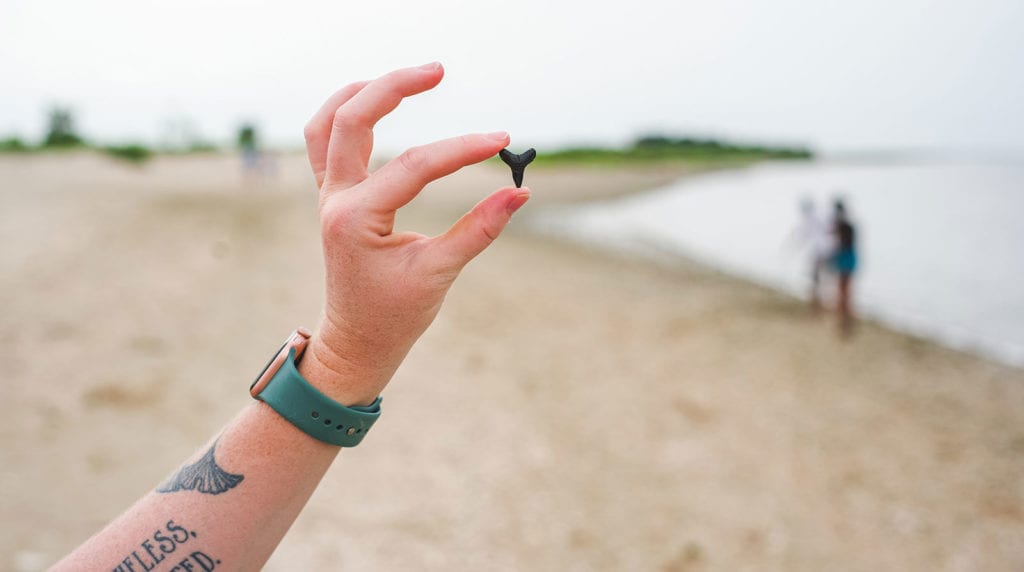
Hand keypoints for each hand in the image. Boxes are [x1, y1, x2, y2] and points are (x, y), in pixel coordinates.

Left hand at [297, 62, 529, 404]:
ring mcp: (327, 197)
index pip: (413, 166)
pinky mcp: (333, 199)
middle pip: (351, 120)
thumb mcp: (439, 274)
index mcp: (355, 219)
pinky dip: (344, 117)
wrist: (357, 342)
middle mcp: (334, 200)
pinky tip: (374, 105)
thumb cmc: (395, 315)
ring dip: (359, 93)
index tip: (501, 141)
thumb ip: (478, 230)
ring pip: (327, 125)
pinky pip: (324, 144)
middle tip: (437, 71)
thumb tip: (518, 192)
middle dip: (393, 88)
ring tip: (402, 78)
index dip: (461, 149)